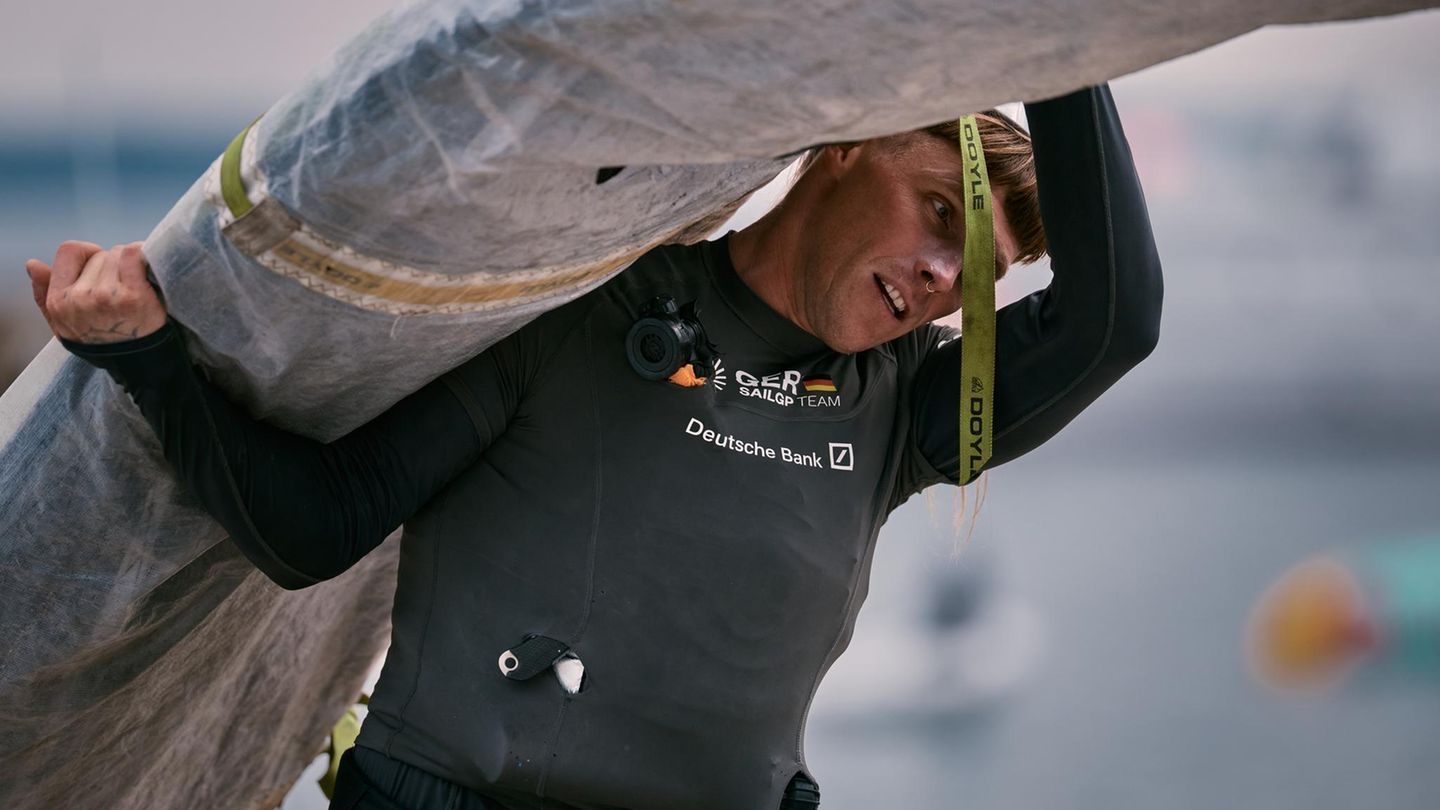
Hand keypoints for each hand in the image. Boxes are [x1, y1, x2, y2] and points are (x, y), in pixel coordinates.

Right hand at [25, 241, 167, 343]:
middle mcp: (79, 298)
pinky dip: (144, 256)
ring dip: (131, 264)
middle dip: (114, 265)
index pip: (69, 251)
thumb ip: (44, 294)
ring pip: (119, 254)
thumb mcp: (64, 325)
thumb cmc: (102, 341)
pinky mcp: (134, 297)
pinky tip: (149, 269)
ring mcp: (106, 297)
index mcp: (59, 302)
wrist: (138, 365)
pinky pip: (135, 255)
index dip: (88, 254)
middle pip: (100, 255)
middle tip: (124, 287)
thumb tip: (33, 264)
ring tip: (137, 285)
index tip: (102, 269)